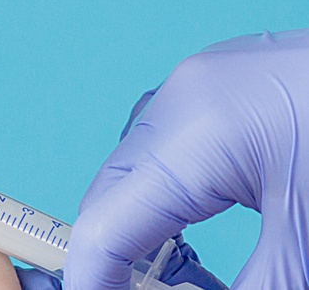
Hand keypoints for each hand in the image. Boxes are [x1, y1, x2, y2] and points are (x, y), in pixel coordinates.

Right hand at [65, 29, 308, 288]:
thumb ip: (256, 286)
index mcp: (194, 132)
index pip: (107, 223)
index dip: (95, 280)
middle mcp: (182, 96)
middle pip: (113, 191)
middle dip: (115, 253)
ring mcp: (204, 80)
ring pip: (137, 164)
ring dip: (142, 223)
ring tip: (166, 274)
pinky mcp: (230, 81)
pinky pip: (171, 140)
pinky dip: (171, 191)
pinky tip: (193, 228)